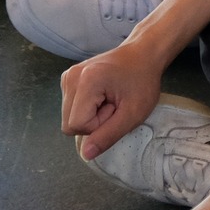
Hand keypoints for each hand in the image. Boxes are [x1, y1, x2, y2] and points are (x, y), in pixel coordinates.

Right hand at [61, 41, 164, 159]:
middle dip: (93, 122)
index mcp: (85, 81)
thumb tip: (86, 154)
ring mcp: (66, 76)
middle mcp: (69, 77)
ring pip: (68, 117)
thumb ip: (108, 135)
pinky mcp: (67, 79)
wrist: (142, 55)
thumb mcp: (133, 113)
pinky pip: (70, 107)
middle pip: (69, 123)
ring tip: (109, 99)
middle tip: (114, 104)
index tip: (116, 108)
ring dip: (90, 115)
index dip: (99, 125)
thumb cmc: (143, 82)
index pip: (77, 125)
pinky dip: (86, 107)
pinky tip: (102, 95)